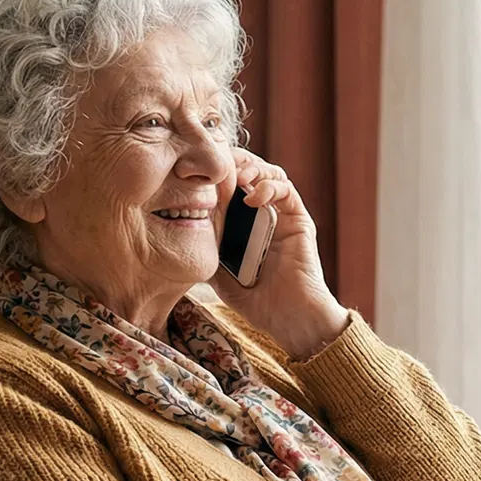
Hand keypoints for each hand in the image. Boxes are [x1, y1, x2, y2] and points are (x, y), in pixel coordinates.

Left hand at [209, 148, 348, 357]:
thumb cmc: (254, 299)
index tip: (193, 173)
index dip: (213, 173)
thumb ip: (206, 246)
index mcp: (240, 221)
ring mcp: (280, 214)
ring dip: (251, 168)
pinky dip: (269, 187)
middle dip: (232, 162)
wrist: (288, 317)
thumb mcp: (218, 270)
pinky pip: (286, 191)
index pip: (227, 184)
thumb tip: (182, 221)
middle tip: (214, 164)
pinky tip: (252, 198)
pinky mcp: (298, 219)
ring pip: (268, 174)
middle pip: (248, 171)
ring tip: (234, 177)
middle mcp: (261, 213)